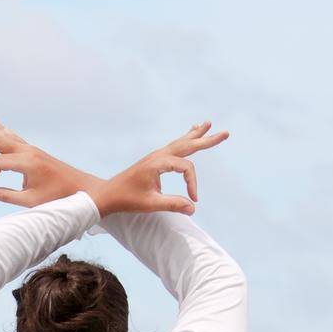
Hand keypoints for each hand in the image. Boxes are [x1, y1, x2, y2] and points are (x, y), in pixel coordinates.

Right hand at [0, 116, 103, 207]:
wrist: (81, 188)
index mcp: (27, 162)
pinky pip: (15, 138)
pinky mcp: (35, 152)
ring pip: (7, 136)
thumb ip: (7, 196)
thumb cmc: (57, 197)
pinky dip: (5, 132)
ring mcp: (32, 150)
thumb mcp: (31, 201)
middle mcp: (29, 152)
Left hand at [86, 122, 229, 215]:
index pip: (186, 168)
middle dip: (207, 140)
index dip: (193, 184)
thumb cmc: (126, 199)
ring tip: (207, 123)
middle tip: (225, 133)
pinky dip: (184, 140)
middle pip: (187, 145)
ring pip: (180, 142)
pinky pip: (173, 147)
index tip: (194, 199)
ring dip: (195, 135)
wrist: (107, 195)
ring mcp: (155, 156)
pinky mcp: (154, 160)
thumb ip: (172, 204)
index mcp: (158, 163)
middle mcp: (158, 155)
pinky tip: (189, 134)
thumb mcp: (150, 204)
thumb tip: (193, 208)